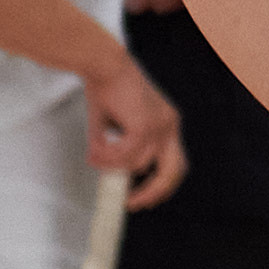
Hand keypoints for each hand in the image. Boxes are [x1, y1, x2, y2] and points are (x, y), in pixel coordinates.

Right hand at [82, 53, 184, 209]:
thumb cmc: (107, 90)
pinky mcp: (145, 124)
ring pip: (136, 163)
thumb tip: (114, 176)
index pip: (174, 162)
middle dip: (154, 192)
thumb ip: (120, 150)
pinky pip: (125, 154)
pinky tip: (94, 148)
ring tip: (93, 153)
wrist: (104, 64)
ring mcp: (160, 125)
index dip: (161, 184)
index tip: (141, 198)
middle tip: (132, 203)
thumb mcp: (117, 127)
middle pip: (174, 170)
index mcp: (166, 123)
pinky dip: (107, 156)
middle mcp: (169, 124)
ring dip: (110, 164)